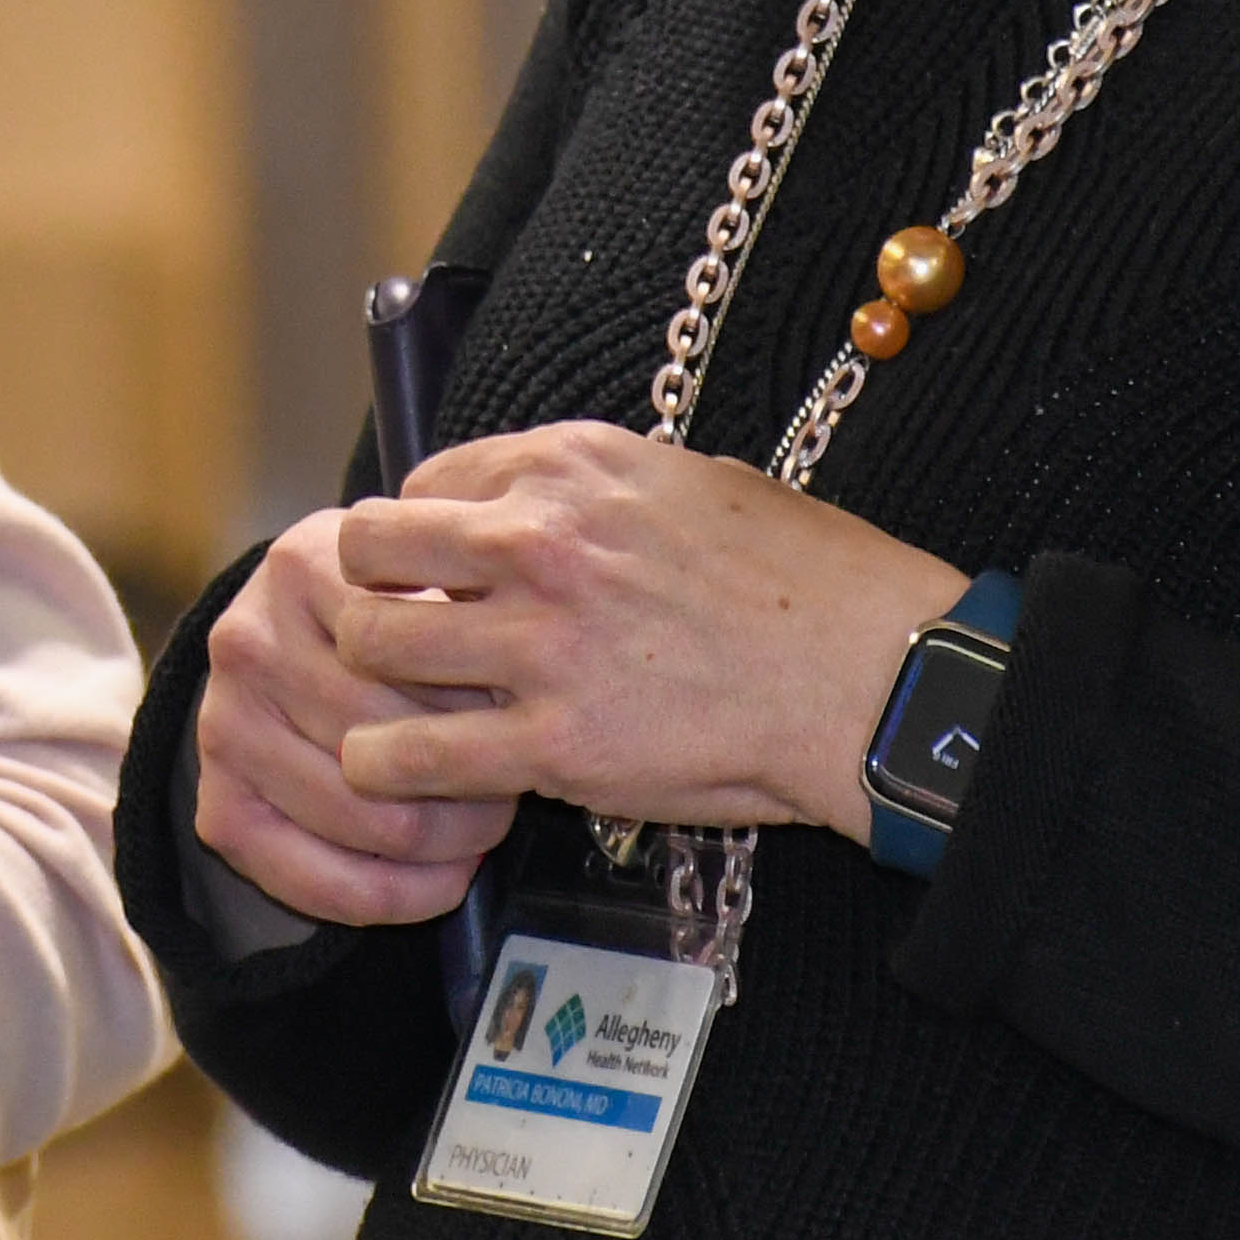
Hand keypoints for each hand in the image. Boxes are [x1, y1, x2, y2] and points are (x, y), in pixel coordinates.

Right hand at [192, 509, 524, 927]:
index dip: (486, 697)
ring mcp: (223, 727)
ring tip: (483, 828)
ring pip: (368, 821)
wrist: (294, 645)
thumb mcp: (426, 577)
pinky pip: (320, 883)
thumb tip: (515, 684)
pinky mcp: (217, 805)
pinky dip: (397, 897)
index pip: (416, 654)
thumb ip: (468, 608)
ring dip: (447, 843)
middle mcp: (248, 643)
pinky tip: (443, 881)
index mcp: (302, 566)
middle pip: (391, 744)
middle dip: (473, 782)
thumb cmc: (386, 614)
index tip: (523, 715)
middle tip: (513, 785)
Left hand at [325, 424, 966, 841]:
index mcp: (569, 468)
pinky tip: (396, 771)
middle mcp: (537, 541)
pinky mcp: (553, 744)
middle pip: (368, 548)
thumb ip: (593, 491)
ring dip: (367, 677)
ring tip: (391, 704)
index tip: (432, 573)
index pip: (424, 484)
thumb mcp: (691, 480)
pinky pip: (410, 753)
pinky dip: (384, 765)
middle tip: (395, 634)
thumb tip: (533, 501)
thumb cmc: (804, 579)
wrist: (871, 677)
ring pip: (370, 642)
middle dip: (369, 590)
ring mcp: (539, 643)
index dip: (419, 535)